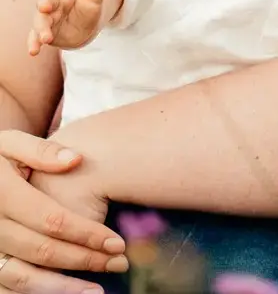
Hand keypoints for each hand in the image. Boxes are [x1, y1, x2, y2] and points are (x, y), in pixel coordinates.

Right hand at [0, 130, 126, 292]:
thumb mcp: (11, 144)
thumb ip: (42, 151)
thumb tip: (75, 159)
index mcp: (4, 196)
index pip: (52, 220)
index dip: (87, 233)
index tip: (118, 241)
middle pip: (43, 252)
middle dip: (85, 260)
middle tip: (120, 263)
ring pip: (24, 278)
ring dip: (63, 288)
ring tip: (97, 291)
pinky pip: (7, 288)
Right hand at [28, 0, 107, 55]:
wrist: (81, 29)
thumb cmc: (85, 9)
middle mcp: (53, 3)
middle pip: (47, 1)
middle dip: (45, 3)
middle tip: (44, 6)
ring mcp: (46, 18)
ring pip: (40, 21)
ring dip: (41, 28)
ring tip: (46, 37)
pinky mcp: (43, 32)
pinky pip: (35, 38)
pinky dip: (33, 43)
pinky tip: (33, 51)